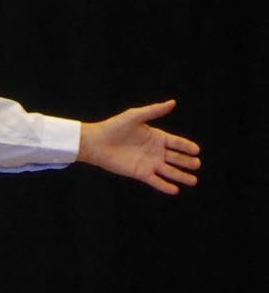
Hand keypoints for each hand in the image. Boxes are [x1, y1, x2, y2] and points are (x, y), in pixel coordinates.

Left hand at [77, 100, 200, 194]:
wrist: (96, 142)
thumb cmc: (114, 127)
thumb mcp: (135, 116)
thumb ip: (154, 111)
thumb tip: (172, 102)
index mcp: (156, 137)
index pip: (176, 142)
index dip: (186, 146)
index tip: (196, 150)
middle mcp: (155, 151)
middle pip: (176, 158)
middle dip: (187, 161)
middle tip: (197, 164)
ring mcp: (149, 163)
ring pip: (169, 171)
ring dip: (181, 176)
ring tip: (194, 180)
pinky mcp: (140, 173)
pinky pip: (156, 181)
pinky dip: (165, 186)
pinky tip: (175, 190)